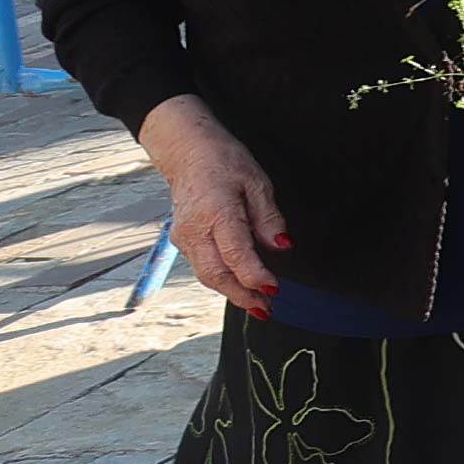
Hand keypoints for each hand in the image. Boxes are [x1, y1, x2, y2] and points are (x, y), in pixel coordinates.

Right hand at [137, 98, 288, 314]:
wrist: (188, 155)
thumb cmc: (224, 163)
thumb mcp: (257, 183)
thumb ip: (269, 218)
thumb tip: (281, 246)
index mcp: (216, 211)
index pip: (235, 253)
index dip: (254, 276)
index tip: (273, 290)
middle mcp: (194, 229)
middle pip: (216, 273)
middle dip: (242, 295)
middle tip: (266, 309)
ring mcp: (184, 237)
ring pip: (207, 275)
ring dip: (231, 293)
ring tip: (258, 305)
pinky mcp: (182, 241)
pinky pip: (203, 267)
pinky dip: (222, 280)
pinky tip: (240, 287)